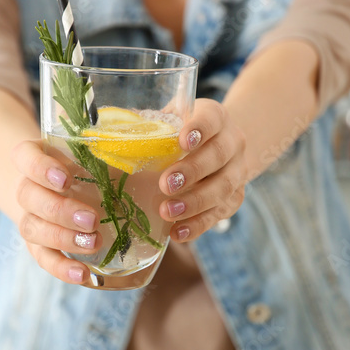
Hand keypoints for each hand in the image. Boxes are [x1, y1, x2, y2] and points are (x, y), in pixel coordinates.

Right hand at [11, 140, 101, 284]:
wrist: (64, 189)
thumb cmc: (86, 165)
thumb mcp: (97, 152)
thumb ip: (114, 151)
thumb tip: (154, 157)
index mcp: (37, 156)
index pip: (25, 157)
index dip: (41, 168)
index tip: (66, 179)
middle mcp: (28, 187)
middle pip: (28, 196)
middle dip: (60, 210)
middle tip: (91, 219)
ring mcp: (30, 217)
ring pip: (32, 227)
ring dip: (62, 238)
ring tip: (93, 242)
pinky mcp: (38, 245)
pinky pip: (43, 258)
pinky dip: (61, 268)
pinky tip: (82, 273)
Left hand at [158, 99, 245, 241]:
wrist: (222, 147)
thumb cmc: (185, 133)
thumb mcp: (172, 121)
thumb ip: (151, 126)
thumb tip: (112, 134)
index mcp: (216, 117)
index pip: (211, 119)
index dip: (199, 129)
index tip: (183, 141)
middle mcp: (233, 142)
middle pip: (218, 155)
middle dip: (192, 171)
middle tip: (166, 184)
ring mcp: (237, 171)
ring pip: (223, 188)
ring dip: (194, 202)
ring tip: (167, 212)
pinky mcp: (235, 198)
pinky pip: (219, 213)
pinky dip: (198, 224)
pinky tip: (178, 232)